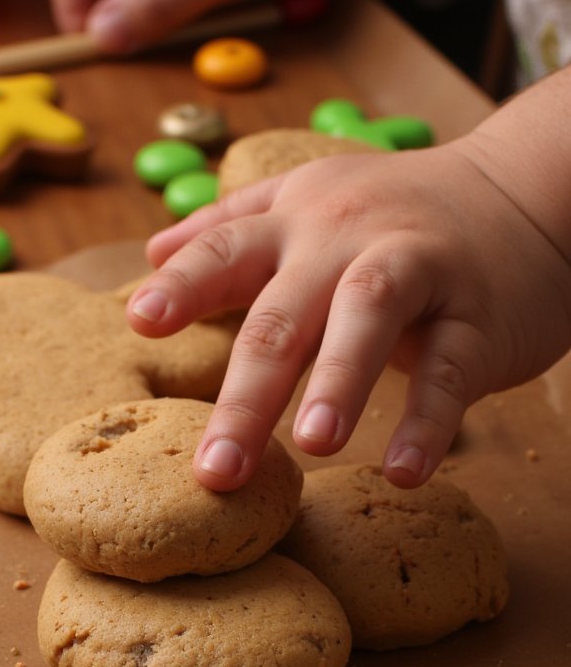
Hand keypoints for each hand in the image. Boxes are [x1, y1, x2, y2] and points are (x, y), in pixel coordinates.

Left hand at [126, 137, 570, 489]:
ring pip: (369, 319)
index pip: (229, 249)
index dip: (186, 284)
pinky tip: (405, 472)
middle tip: (214, 470)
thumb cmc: (397, 214)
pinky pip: (452, 371)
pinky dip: (430, 422)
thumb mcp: (311, 201)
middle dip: (248, 395)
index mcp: (298, 223)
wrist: (526, 194)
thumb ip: (231, 227)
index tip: (140, 321)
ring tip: (312, 446)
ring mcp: (419, 272)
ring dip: (340, 383)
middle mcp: (348, 241)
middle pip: (287, 314)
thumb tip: (150, 253)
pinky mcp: (478, 318)